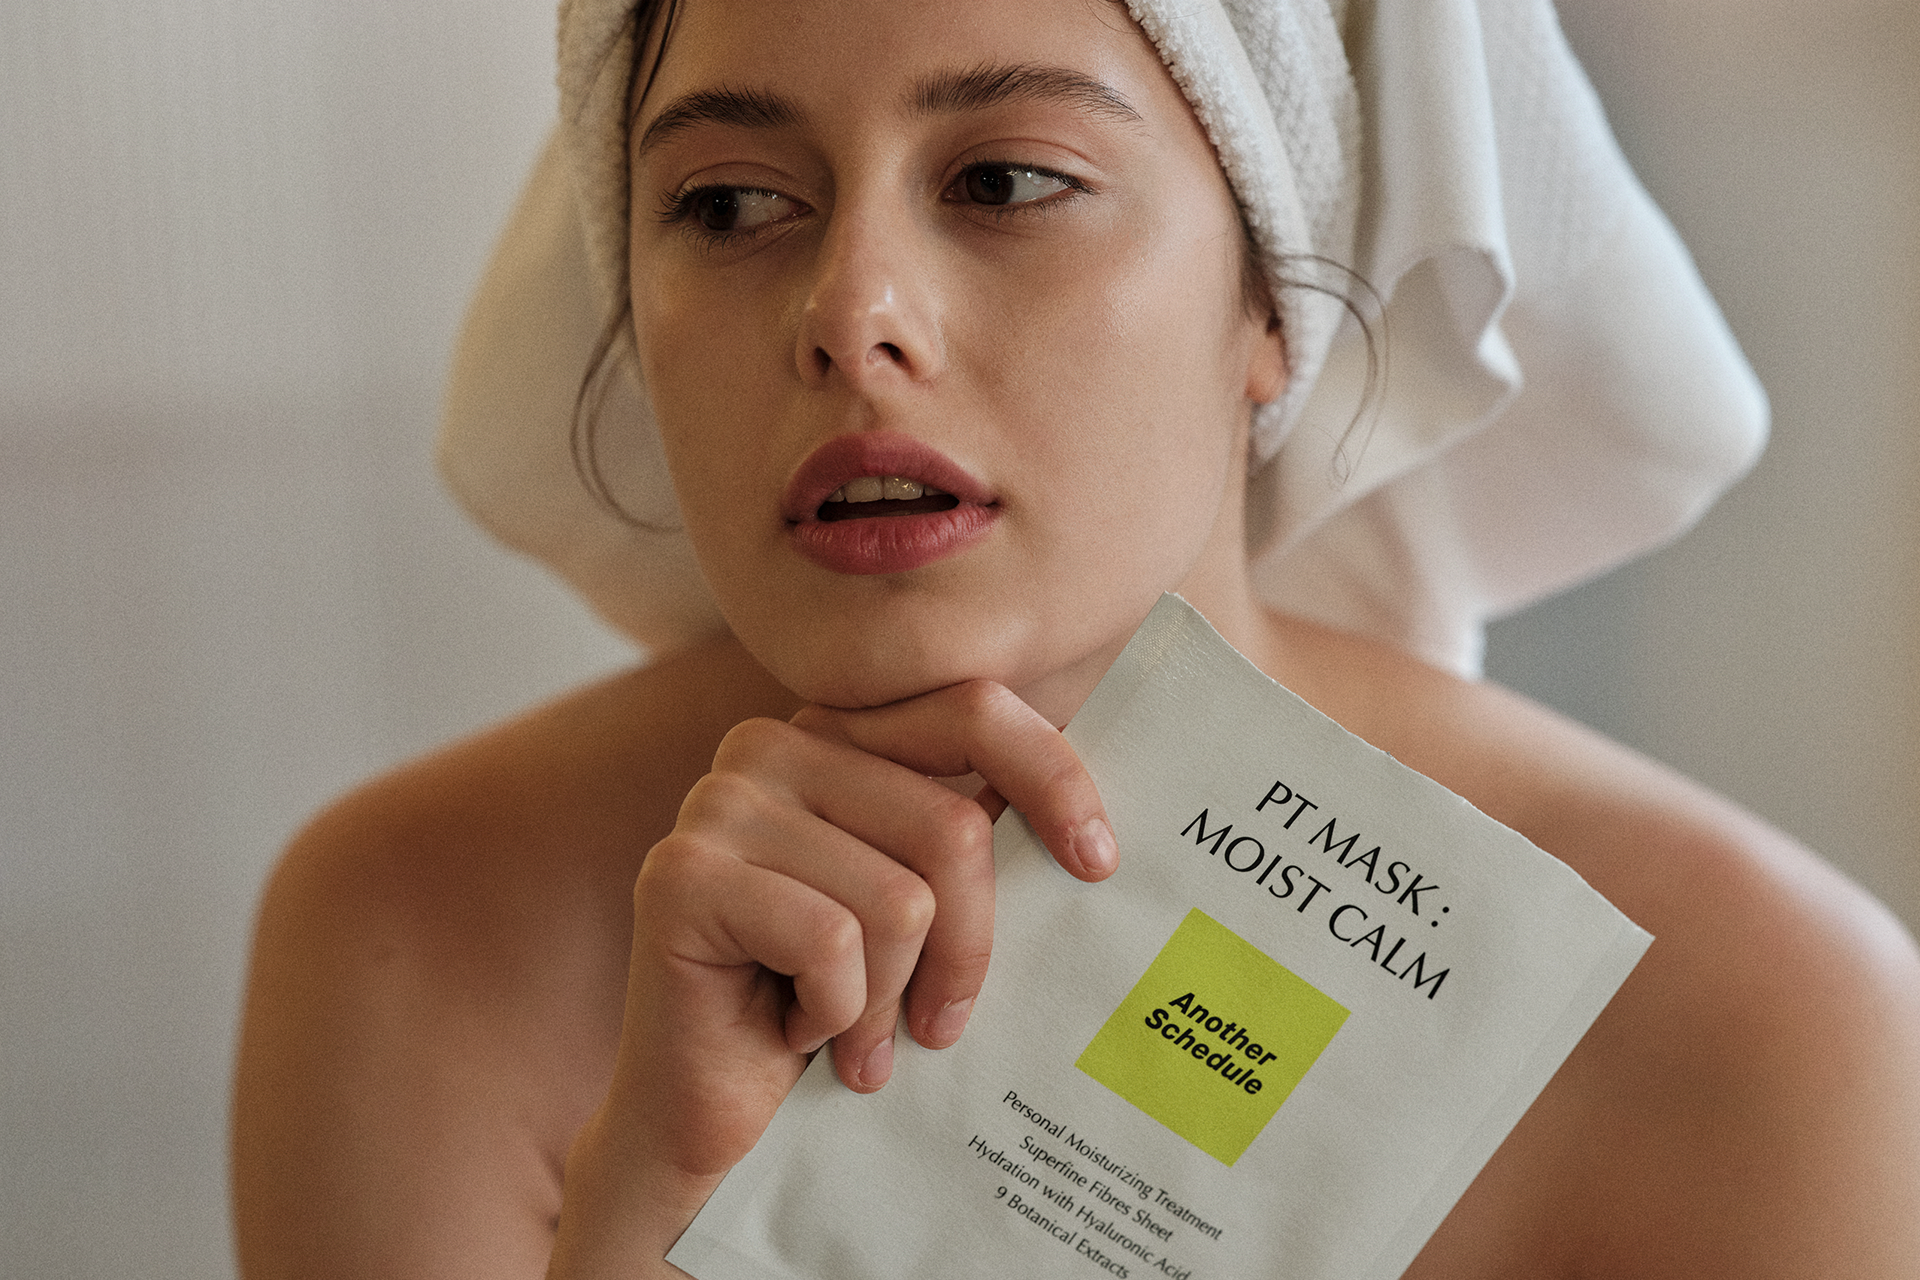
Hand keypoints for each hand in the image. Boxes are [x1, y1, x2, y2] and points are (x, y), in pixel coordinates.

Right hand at [546, 680, 1113, 1276]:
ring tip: (851, 1033)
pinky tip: (793, 1031)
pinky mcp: (682, 878)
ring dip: (889, 998)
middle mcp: (767, 747)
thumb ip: (968, 841)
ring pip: (898, 899)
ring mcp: (716, 805)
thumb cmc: (828, 1008)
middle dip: (964, 949)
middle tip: (937, 1024)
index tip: (1097, 864)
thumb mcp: (917, 908)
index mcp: (831, 734)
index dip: (1050, 779)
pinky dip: (835, 1015)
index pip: (970, 712)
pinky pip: (832, 942)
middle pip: (950, 826)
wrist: (706, 1117)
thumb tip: (1097, 822)